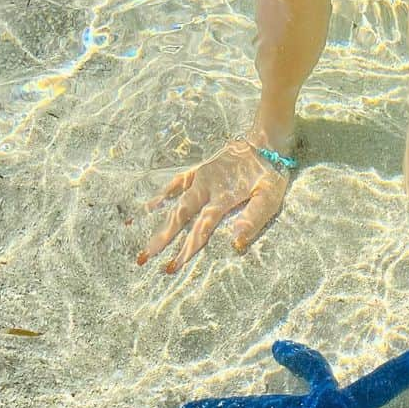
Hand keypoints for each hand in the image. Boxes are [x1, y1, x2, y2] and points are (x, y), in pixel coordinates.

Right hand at [138, 139, 289, 273]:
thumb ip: (253, 218)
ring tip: (137, 234)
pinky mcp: (201, 169)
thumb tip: (235, 242)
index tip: (171, 266)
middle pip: (180, 218)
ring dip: (159, 220)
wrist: (266, 140)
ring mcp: (201, 178)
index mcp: (222, 199)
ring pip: (175, 202)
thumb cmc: (271, 173)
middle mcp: (207, 189)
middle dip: (162, 239)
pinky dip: (163, 192)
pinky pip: (177, 181)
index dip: (186, 249)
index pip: (200, 230)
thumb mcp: (269, 197)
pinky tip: (150, 205)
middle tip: (144, 258)